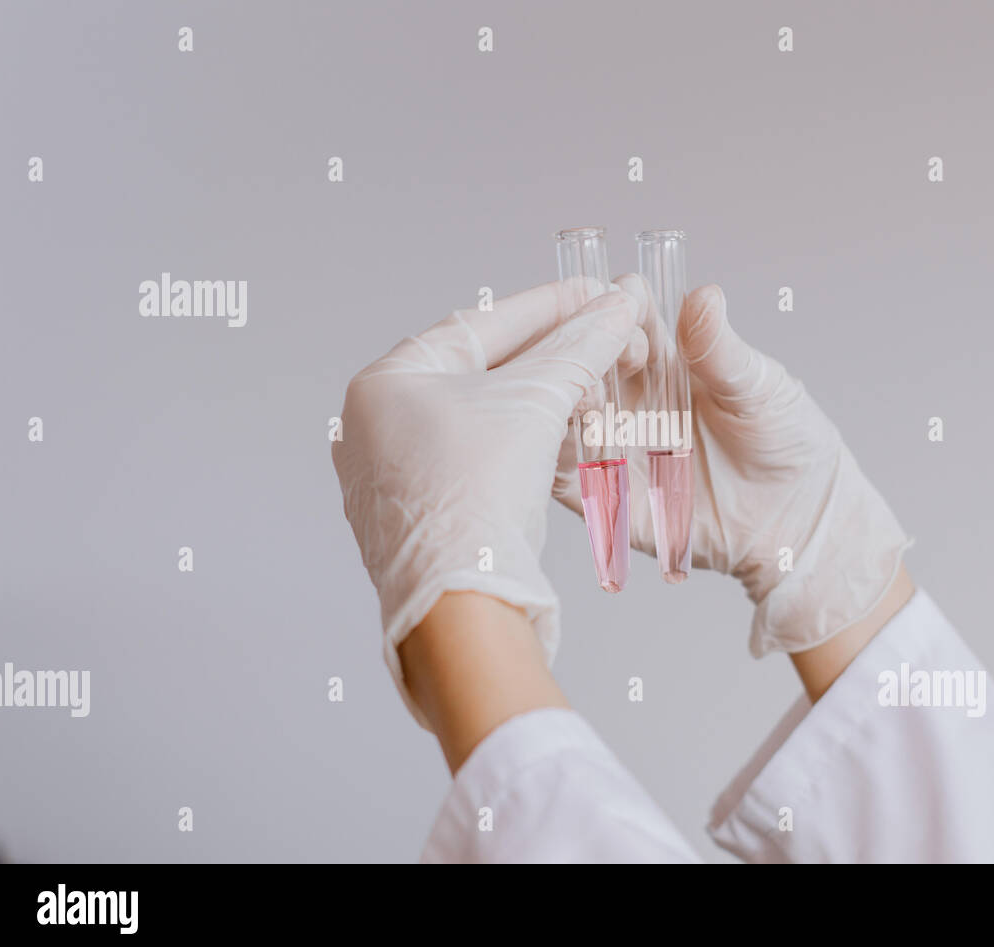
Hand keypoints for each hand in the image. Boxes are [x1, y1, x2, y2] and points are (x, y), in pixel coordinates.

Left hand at [332, 282, 643, 726]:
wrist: (461, 608)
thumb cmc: (476, 496)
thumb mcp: (535, 401)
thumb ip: (579, 346)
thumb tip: (618, 306)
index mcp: (384, 384)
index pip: (479, 325)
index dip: (547, 305)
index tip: (594, 291)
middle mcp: (376, 427)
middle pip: (480, 370)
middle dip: (549, 353)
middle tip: (603, 335)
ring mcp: (393, 477)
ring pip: (482, 418)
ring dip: (542, 399)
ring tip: (595, 385)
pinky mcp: (421, 518)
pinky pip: (477, 460)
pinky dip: (523, 442)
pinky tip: (566, 435)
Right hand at [555, 278, 910, 656]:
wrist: (800, 519)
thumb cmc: (788, 442)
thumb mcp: (760, 389)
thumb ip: (722, 350)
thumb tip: (703, 294)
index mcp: (667, 361)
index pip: (625, 317)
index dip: (617, 304)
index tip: (624, 301)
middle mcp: (633, 397)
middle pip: (587, 357)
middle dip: (584, 344)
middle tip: (599, 346)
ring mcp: (618, 443)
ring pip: (568, 410)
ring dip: (564, 395)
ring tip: (580, 392)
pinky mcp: (611, 494)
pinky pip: (569, 473)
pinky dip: (555, 453)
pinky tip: (556, 438)